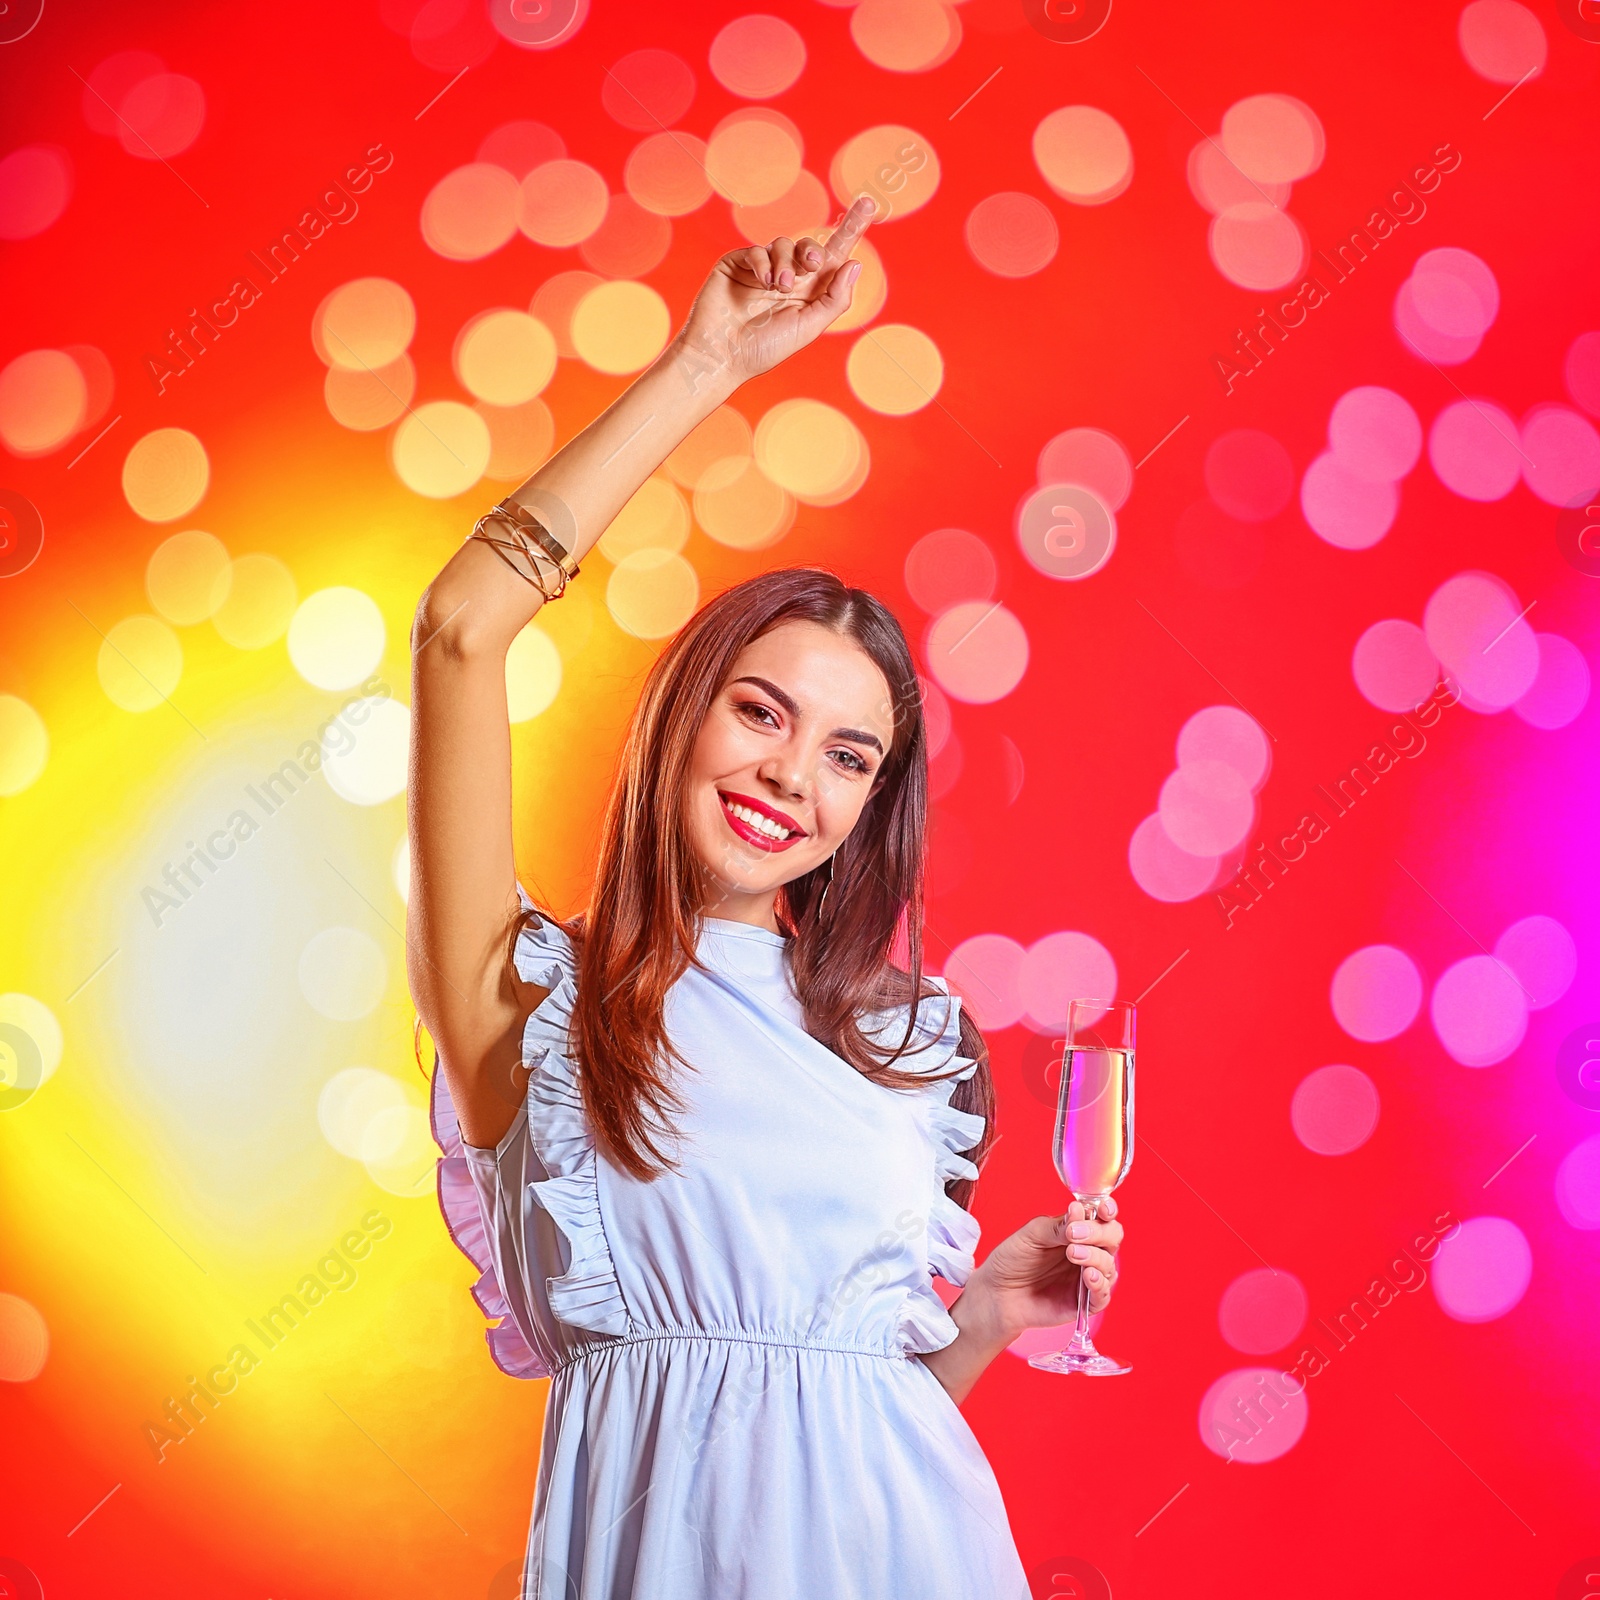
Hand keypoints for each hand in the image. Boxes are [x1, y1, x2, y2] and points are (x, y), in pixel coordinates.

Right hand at [671, 195, 875, 391]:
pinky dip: (763, 262)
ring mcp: (762, 269)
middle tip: (812, 265)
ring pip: (784, 244)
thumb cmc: (764, 348)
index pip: (834, 256)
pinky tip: (763, 283)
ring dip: (786, 263)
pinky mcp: (738, 264)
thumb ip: (834, 298)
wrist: (721, 355)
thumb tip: (854, 263)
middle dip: (814, 250)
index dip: (851, 229)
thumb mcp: (809, 327)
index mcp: (809, 293)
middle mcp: (789, 277)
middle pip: (810, 246)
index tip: (869, 204)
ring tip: (779, 288)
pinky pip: (757, 250)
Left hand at [968, 1196, 1122, 1338]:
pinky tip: (1088, 1276)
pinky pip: (1102, 1295)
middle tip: (1075, 1234)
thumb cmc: (1012, 1260)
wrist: (997, 1293)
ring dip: (1095, 1257)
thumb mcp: (1031, 1234)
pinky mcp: (1084, 1302)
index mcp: (1076, 1230)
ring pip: (1109, 1265)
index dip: (1108, 1210)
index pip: (1102, 1217)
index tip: (1103, 1208)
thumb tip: (1079, 1211)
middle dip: (1100, 1233)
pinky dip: (1099, 1284)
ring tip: (1074, 1253)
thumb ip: (1057, 1226)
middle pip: (1112, 1239)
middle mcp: (1087, 1251)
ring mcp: (1086, 1277)